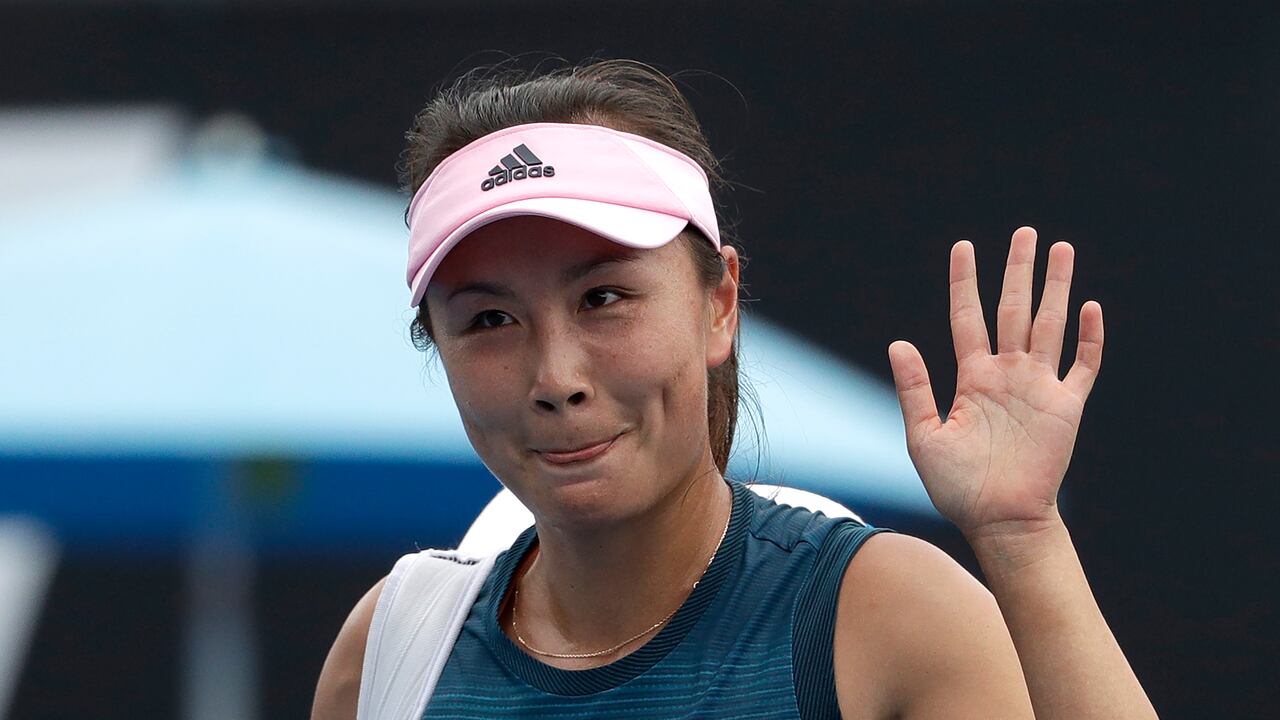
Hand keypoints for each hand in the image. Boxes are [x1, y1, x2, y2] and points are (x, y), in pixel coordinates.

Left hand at [887, 226, 1103, 538]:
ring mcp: (1039, 387)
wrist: (999, 520)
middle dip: (1019, 270)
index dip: (964, 282)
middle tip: (1025, 232)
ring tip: (1061, 249)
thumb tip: (898, 342)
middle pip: (1014, 309)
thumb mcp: (924, 435)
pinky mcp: (1067, 407)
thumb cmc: (957, 486)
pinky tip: (1089, 306)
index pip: (967, 317)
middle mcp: (1006, 375)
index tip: (963, 247)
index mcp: (972, 378)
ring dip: (1056, 288)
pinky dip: (1089, 338)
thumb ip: (914, 388)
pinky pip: (1082, 366)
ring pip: (1049, 325)